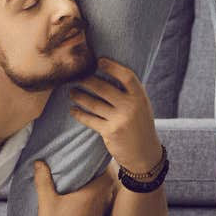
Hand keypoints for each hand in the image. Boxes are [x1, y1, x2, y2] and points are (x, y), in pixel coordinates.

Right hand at [32, 160, 113, 215]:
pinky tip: (82, 208)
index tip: (93, 164)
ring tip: (84, 189)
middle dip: (99, 180)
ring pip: (104, 201)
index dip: (102, 169)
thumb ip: (43, 179)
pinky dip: (95, 208)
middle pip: (107, 188)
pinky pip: (100, 213)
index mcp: (91, 197)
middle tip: (87, 173)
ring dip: (97, 194)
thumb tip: (39, 162)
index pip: (107, 177)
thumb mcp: (46, 201)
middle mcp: (99, 207)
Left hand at [67, 57, 161, 175]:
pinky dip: (79, 114)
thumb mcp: (141, 106)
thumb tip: (108, 74)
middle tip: (76, 76)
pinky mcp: (110, 132)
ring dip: (79, 96)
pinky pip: (90, 119)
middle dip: (87, 80)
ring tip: (71, 92)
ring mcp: (120, 119)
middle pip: (104, 88)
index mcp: (140, 97)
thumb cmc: (140, 125)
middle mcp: (131, 106)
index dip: (112, 67)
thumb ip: (129, 93)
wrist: (144, 154)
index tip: (99, 61)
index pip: (126, 76)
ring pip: (94, 103)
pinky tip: (73, 110)